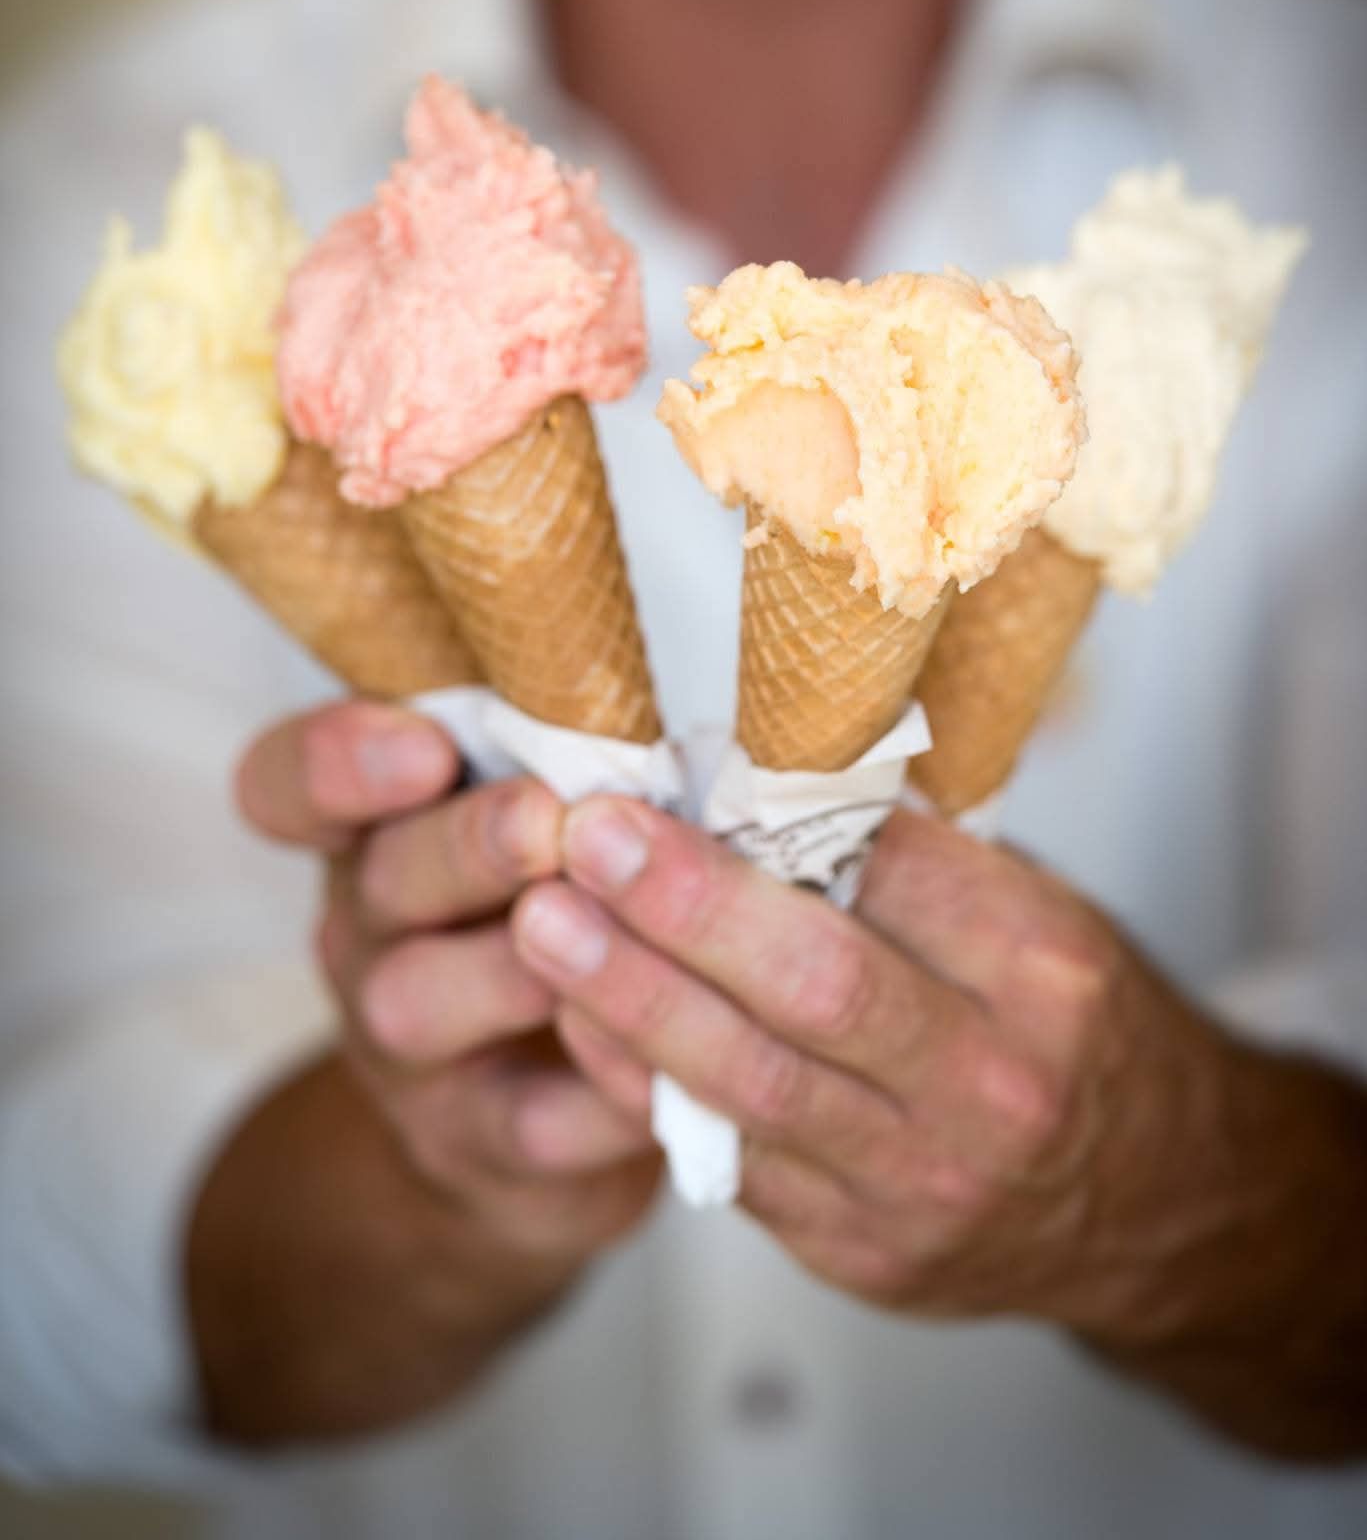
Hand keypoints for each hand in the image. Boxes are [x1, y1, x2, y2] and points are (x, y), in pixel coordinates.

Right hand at [236, 701, 660, 1275]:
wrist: (534, 1126)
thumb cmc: (552, 915)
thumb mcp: (533, 822)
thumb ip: (563, 759)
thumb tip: (675, 683)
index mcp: (373, 830)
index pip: (288, 783)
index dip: (335, 761)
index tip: (420, 746)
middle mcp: (368, 933)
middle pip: (379, 880)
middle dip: (466, 847)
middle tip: (546, 822)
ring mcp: (408, 1050)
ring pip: (422, 1003)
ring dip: (513, 966)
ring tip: (600, 935)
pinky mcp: (476, 1147)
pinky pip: (528, 1122)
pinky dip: (596, 1088)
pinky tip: (664, 1062)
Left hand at [507, 795, 1366, 1426]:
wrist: (1153, 1204)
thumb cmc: (1077, 1032)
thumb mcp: (1036, 918)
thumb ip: (913, 865)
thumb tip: (751, 783)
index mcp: (1041, 975)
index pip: (897, 878)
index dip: (772, 823)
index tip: (668, 773)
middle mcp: (989, 1086)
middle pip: (818, 989)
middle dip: (684, 911)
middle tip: (584, 839)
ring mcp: (922, 1185)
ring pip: (752, 1086)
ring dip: (632, 1001)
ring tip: (544, 924)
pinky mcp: (860, 1253)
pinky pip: (728, 1160)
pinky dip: (644, 1084)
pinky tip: (580, 1019)